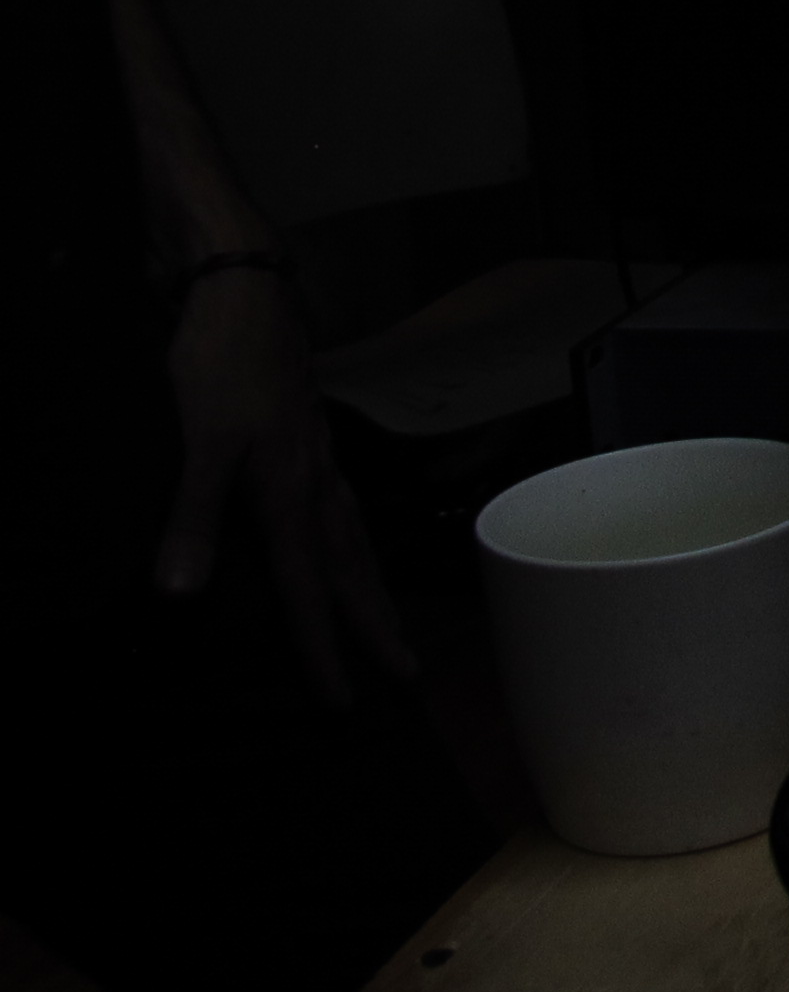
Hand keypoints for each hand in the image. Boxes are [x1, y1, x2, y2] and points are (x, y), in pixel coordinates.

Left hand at [159, 264, 417, 706]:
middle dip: (375, 628)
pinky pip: (343, 511)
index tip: (343, 700)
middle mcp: (315, 483)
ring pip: (356, 540)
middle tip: (407, 676)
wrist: (245, 292)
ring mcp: (318, 460)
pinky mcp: (307, 442)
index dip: (321, 647)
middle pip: (352, 570)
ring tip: (390, 625)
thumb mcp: (199, 440)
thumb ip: (192, 517)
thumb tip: (179, 594)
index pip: (307, 588)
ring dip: (372, 588)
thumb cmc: (222, 361)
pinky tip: (346, 542)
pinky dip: (353, 542)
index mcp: (290, 492)